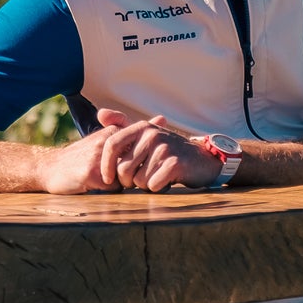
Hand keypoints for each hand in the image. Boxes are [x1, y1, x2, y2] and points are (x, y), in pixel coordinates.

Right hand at [40, 107, 133, 194]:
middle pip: (136, 167)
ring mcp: (99, 157)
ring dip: (118, 184)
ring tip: (101, 180)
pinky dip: (107, 191)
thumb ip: (134, 131)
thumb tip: (162, 118)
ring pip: (126, 179)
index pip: (142, 153)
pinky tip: (93, 185)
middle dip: (132, 176)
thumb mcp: (106, 139)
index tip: (129, 168)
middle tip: (113, 177)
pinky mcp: (91, 173)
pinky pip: (113, 189)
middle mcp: (107, 142)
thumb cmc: (82, 157)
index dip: (138, 165)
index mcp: (113, 132)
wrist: (50, 168)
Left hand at [100, 113, 224, 192]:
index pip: (112, 144)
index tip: (107, 179)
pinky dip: (158, 188)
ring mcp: (164, 148)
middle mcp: (151, 134)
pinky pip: (153, 186)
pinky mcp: (174, 163)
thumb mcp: (146, 135)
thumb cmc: (168, 151)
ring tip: (157, 177)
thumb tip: (100, 114)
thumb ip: (123, 125)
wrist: (202, 159)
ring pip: (138, 180)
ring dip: (145, 185)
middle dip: (128, 181)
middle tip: (141, 180)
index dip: (105, 165)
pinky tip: (167, 181)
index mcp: (141, 127)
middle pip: (123, 169)